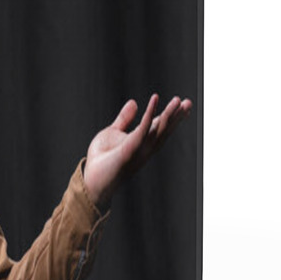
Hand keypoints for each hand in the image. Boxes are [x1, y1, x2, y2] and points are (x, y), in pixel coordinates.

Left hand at [83, 94, 191, 209]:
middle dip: (177, 116)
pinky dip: (149, 114)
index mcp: (141, 143)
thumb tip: (134, 102)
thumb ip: (124, 119)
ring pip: (158, 129)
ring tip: (178, 101)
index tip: (181, 104)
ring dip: (169, 115)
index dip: (170, 116)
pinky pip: (142, 129)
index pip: (159, 127)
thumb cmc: (101, 159)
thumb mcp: (112, 133)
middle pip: (164, 129)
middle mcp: (144, 147)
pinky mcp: (130, 149)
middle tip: (189, 102)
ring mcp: (139, 149)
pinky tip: (154, 100)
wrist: (91, 179)